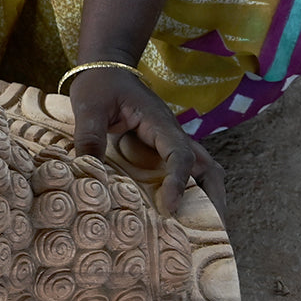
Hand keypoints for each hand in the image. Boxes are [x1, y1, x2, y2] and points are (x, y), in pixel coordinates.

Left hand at [68, 67, 225, 220]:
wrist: (106, 68)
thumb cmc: (100, 85)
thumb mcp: (90, 107)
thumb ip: (89, 136)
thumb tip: (87, 170)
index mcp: (160, 123)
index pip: (180, 156)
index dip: (179, 182)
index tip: (171, 207)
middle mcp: (173, 136)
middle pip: (208, 168)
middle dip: (213, 199)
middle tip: (213, 232)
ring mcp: (171, 144)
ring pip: (204, 173)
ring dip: (208, 200)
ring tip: (205, 233)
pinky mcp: (162, 151)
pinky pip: (186, 175)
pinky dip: (191, 195)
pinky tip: (182, 218)